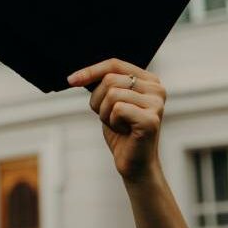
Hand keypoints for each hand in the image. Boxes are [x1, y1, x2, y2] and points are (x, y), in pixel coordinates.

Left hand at [68, 58, 165, 181]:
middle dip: (98, 100)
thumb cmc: (121, 131)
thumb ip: (103, 84)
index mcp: (148, 79)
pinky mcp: (151, 120)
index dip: (91, 71)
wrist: (134, 163)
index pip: (114, 64)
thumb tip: (77, 75)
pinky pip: (117, 109)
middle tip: (108, 116)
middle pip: (110, 79)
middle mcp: (156, 88)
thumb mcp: (110, 101)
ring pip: (111, 94)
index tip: (71, 80)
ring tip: (118, 124)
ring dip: (105, 113)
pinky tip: (125, 131)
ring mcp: (156, 104)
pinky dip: (112, 122)